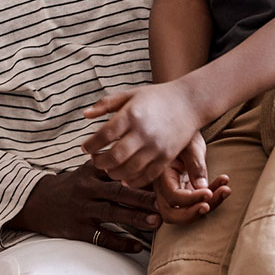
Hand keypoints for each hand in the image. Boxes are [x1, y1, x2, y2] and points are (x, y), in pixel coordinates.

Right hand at [7, 160, 160, 252]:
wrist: (35, 203)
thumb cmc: (69, 187)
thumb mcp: (85, 172)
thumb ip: (109, 169)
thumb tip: (144, 165)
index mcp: (90, 172)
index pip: (117, 170)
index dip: (139, 173)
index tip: (160, 177)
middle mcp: (86, 188)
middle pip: (118, 191)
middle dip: (143, 197)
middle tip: (165, 202)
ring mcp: (82, 209)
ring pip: (112, 213)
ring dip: (136, 218)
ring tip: (157, 222)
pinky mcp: (77, 229)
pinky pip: (102, 237)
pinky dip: (120, 242)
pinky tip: (137, 247)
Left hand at [81, 81, 204, 187]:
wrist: (189, 102)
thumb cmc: (156, 96)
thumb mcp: (129, 94)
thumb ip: (106, 104)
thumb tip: (85, 115)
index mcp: (132, 114)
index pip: (104, 135)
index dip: (91, 145)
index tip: (84, 148)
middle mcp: (143, 132)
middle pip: (115, 156)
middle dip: (100, 162)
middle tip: (94, 160)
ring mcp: (156, 147)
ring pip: (129, 170)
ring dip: (114, 173)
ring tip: (108, 168)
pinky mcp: (167, 157)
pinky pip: (147, 176)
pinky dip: (133, 181)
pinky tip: (125, 178)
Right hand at [153, 133, 230, 224]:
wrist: (182, 122)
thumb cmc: (183, 128)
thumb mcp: (190, 144)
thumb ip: (195, 165)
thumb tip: (202, 188)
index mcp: (160, 173)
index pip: (172, 197)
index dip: (190, 199)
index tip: (208, 192)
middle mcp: (164, 185)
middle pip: (171, 214)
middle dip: (192, 215)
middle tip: (209, 206)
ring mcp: (175, 188)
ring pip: (186, 211)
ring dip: (208, 206)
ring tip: (225, 190)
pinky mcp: (186, 188)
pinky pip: (198, 200)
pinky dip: (213, 196)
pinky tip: (225, 183)